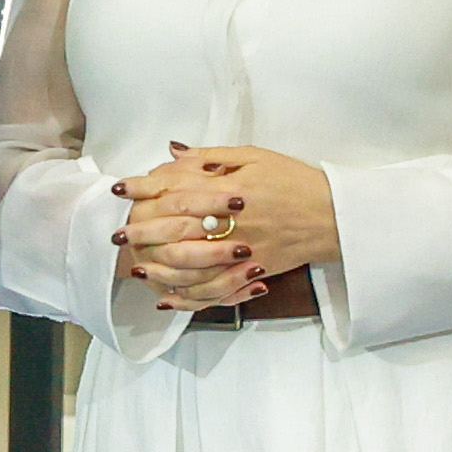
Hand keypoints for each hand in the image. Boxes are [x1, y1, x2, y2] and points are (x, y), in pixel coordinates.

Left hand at [119, 146, 334, 288]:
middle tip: (117, 235)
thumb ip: (213, 158)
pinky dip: (190, 297)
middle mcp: (235, 222)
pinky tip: (168, 298)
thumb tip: (174, 153)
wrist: (334, 214)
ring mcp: (244, 252)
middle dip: (144, 232)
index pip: (179, 188)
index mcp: (233, 189)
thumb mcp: (256, 157)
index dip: (145, 189)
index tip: (120, 190)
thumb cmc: (294, 180)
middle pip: (179, 230)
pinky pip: (216, 290)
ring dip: (160, 269)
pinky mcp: (253, 273)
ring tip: (136, 268)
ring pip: (193, 267)